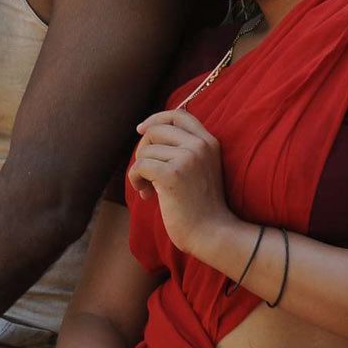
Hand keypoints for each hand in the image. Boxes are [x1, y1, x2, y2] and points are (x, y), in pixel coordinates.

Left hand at [129, 108, 232, 258]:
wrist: (212, 233)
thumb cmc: (200, 207)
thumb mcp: (198, 170)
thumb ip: (182, 150)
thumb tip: (146, 133)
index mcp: (209, 142)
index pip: (178, 114)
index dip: (156, 119)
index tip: (141, 130)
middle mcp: (200, 145)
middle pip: (155, 130)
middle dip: (143, 151)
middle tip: (146, 174)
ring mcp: (187, 158)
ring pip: (145, 150)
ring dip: (139, 171)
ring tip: (149, 190)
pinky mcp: (173, 174)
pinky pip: (140, 166)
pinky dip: (136, 180)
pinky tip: (146, 195)